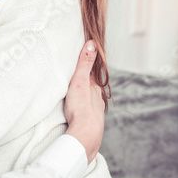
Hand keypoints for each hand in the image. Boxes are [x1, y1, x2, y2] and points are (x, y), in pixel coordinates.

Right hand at [64, 41, 105, 163]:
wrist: (86, 134)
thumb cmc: (81, 108)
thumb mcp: (80, 81)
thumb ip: (85, 63)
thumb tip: (92, 43)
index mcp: (95, 88)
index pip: (92, 75)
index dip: (87, 69)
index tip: (84, 62)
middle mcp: (98, 99)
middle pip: (93, 89)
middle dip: (87, 85)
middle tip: (79, 80)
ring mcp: (96, 112)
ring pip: (92, 102)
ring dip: (86, 99)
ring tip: (79, 97)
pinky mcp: (92, 123)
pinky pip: (88, 114)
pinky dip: (85, 111)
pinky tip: (81, 114)